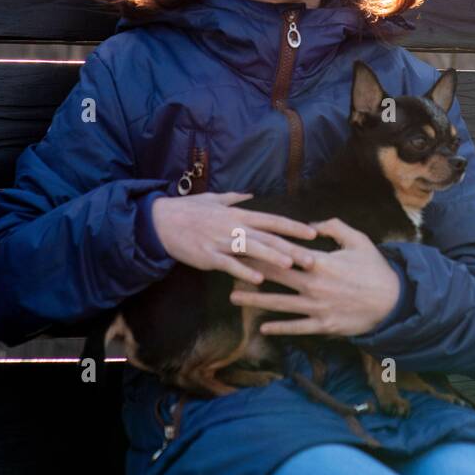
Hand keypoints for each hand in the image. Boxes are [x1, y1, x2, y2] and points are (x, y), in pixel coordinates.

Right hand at [151, 192, 318, 284]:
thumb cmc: (188, 210)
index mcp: (238, 214)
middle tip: (312, 259)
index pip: (273, 220)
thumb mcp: (213, 199)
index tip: (313, 233)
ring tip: (291, 265)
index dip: (294, 227)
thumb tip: (249, 194)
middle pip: (268, 238)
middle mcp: (234, 226)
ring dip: (273, 257)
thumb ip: (234, 198)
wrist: (160, 221)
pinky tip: (259, 279)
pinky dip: (244, 271)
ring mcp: (221, 241)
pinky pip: (230, 265)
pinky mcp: (208, 256)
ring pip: (252, 249)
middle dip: (292, 248)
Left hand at [229, 217, 401, 336]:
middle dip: (250, 271)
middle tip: (228, 266)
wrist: (393, 301)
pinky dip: (279, 328)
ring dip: (255, 300)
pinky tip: (263, 327)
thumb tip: (310, 225)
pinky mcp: (322, 325)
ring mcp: (316, 307)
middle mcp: (313, 285)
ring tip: (234, 297)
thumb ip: (333, 227)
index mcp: (320, 262)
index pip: (284, 253)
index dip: (263, 248)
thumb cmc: (375, 268)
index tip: (244, 243)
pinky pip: (296, 327)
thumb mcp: (357, 240)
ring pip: (279, 303)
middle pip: (275, 276)